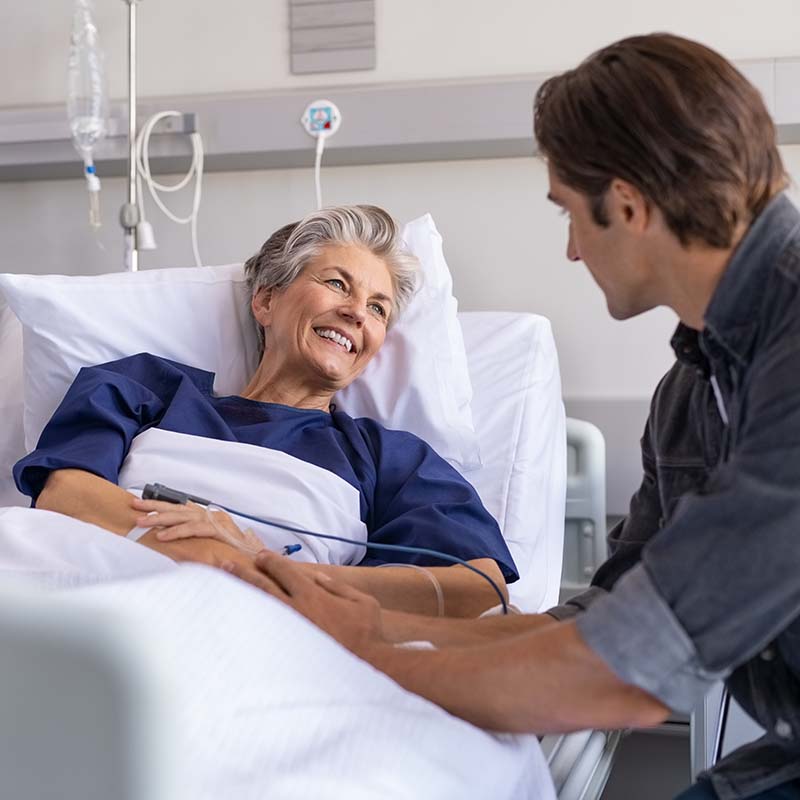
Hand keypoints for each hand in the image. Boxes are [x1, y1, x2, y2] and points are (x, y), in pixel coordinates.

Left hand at [132, 497, 262, 554]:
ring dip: (160, 518)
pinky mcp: (219, 530)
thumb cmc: (236, 556)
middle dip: (154, 506)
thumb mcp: (212, 547)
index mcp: (209, 517)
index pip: (181, 508)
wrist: (257, 561)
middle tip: (133, 506)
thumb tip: (174, 547)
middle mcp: (212, 515)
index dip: (161, 506)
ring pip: (184, 515)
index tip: (141, 505)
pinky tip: (162, 536)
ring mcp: (216, 521)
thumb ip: (195, 543)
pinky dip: (177, 531)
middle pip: (179, 508)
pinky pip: (194, 529)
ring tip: (141, 522)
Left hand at [223, 550, 384, 655]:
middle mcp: (295, 610)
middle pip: (263, 586)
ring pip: (257, 607)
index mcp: (312, 595)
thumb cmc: (366, 635)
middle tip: (227, 564)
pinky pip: (259, 633)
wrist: (365, 668)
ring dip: (239, 592)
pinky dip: (245, 621)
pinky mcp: (282, 651)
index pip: (286, 572)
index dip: (271, 561)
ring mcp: (286, 631)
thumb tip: (317, 576)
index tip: (260, 556)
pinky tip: (230, 618)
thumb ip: (338, 587)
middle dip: (245, 573)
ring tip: (221, 583)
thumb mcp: (363, 602)